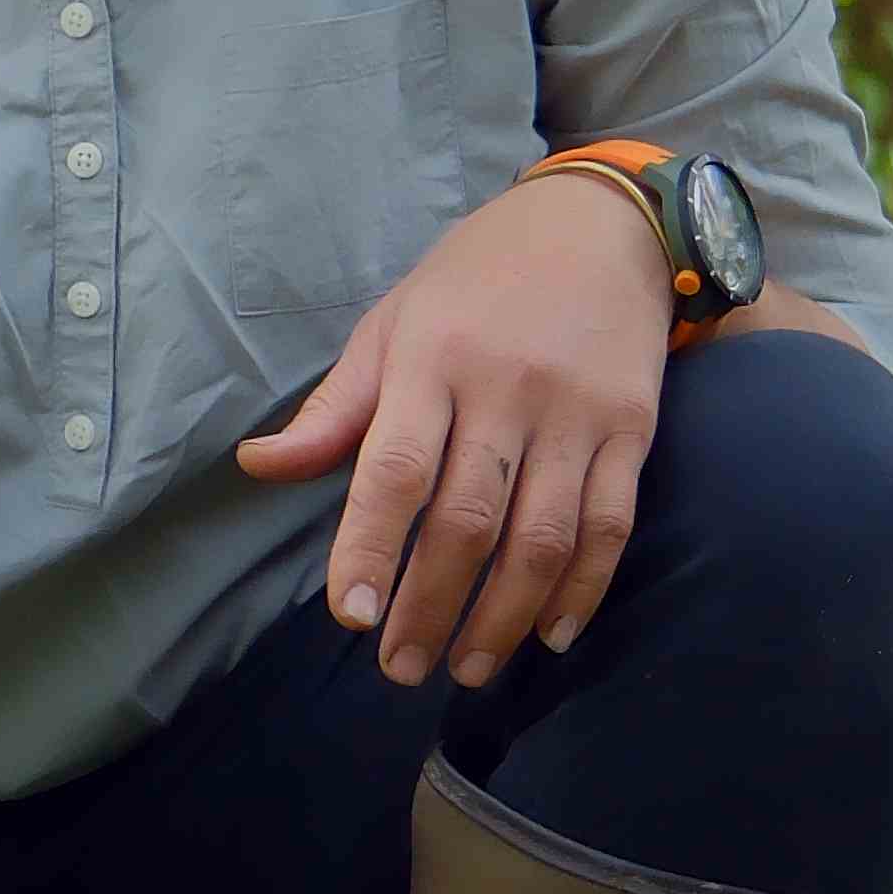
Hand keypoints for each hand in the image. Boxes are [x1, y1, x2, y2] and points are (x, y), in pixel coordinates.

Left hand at [234, 169, 675, 687]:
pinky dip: (582, 588)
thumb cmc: (475, 282)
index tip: (352, 614)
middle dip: (432, 605)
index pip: (395, 469)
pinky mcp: (634, 428)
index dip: (371, 546)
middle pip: (469, 519)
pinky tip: (550, 633)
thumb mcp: (392, 325)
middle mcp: (506, 390)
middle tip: (402, 668)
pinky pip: (609, 524)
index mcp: (432, 360)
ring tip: (469, 667)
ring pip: (543, 536)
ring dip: (503, 616)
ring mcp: (577, 413)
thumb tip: (258, 467)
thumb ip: (335, 410)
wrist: (599, 226)